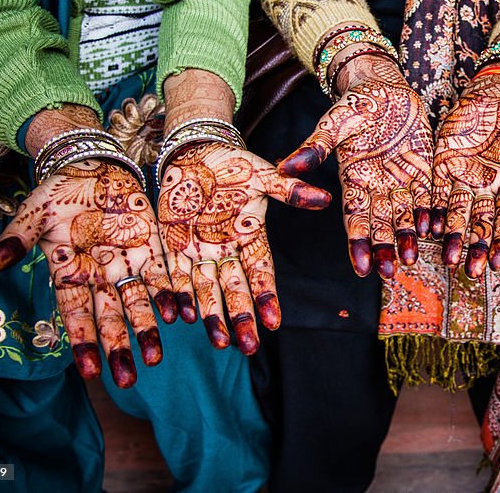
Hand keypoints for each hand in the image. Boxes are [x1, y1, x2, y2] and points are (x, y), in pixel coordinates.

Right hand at [0, 160, 174, 388]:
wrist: (92, 165)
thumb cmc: (58, 192)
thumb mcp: (34, 214)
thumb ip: (16, 240)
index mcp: (69, 274)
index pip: (76, 315)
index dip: (83, 342)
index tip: (90, 372)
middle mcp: (100, 276)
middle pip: (110, 318)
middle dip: (119, 348)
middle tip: (128, 380)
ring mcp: (128, 263)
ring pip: (139, 304)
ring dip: (148, 330)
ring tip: (155, 358)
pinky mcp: (153, 247)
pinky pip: (164, 275)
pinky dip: (172, 294)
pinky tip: (182, 315)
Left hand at [158, 142, 330, 353]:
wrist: (195, 154)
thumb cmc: (233, 164)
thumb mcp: (262, 175)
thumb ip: (289, 190)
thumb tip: (325, 198)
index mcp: (251, 237)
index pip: (261, 272)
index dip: (267, 297)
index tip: (274, 322)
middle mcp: (228, 251)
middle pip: (236, 289)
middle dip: (242, 318)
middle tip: (248, 346)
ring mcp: (201, 252)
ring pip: (207, 291)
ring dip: (213, 317)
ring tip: (220, 343)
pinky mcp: (174, 248)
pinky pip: (176, 277)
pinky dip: (179, 297)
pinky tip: (181, 317)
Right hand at [279, 53, 432, 277]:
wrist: (384, 86)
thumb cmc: (354, 103)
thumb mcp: (333, 123)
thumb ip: (315, 147)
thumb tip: (285, 169)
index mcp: (353, 180)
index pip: (354, 218)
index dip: (358, 243)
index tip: (361, 268)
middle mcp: (377, 186)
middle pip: (381, 223)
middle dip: (385, 248)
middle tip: (390, 272)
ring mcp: (401, 179)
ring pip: (405, 215)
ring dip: (408, 236)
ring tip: (412, 258)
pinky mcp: (424, 168)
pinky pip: (429, 195)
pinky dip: (432, 212)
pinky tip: (437, 229)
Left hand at [431, 66, 499, 276]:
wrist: (490, 95)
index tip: (499, 262)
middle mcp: (485, 188)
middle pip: (480, 222)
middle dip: (475, 247)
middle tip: (471, 272)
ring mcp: (463, 178)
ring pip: (457, 212)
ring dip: (453, 236)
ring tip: (448, 259)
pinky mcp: (441, 166)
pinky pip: (436, 192)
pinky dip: (432, 209)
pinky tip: (428, 228)